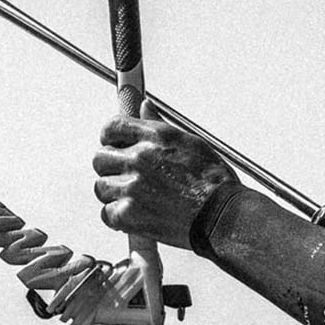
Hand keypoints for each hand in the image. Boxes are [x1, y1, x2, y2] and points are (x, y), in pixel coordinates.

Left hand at [92, 101, 238, 247]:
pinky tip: (138, 216)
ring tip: (139, 200)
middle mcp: (140, 158)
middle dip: (112, 169)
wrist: (224, 216)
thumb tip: (144, 106)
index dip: (110, 139)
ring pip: (102, 187)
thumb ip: (159, 125)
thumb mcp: (191, 143)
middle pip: (100, 159)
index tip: (116, 147)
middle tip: (131, 179)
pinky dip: (119, 218)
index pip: (112, 128)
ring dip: (116, 194)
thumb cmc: (214, 183)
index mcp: (155, 137)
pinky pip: (107, 213)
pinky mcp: (129, 214)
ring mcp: (132, 187)